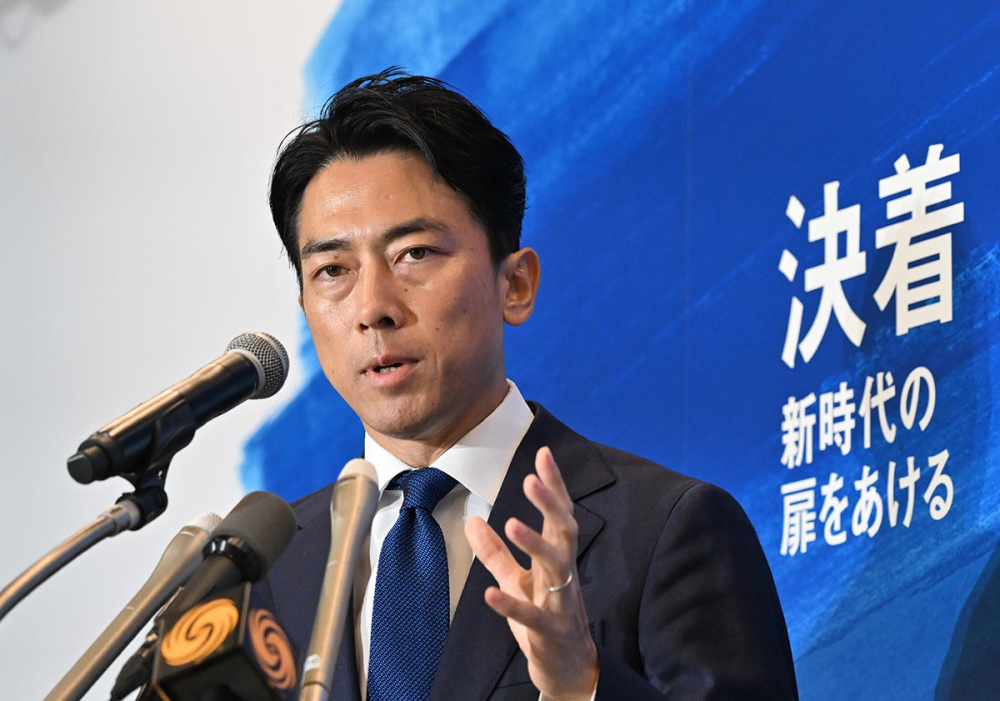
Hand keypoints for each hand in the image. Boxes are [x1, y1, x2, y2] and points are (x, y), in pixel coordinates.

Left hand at [465, 446, 597, 700]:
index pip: (560, 515)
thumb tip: (472, 520)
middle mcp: (564, 576)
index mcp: (558, 559)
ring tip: (512, 523)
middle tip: (531, 480)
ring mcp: (561, 604)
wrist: (570, 670)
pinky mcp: (550, 634)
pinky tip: (490, 593)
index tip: (544, 455)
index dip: (553, 486)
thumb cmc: (546, 620)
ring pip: (556, 568)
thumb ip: (496, 553)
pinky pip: (533, 617)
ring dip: (535, 545)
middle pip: (565, 532)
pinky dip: (512, 605)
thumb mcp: (517, 581)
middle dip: (550, 505)